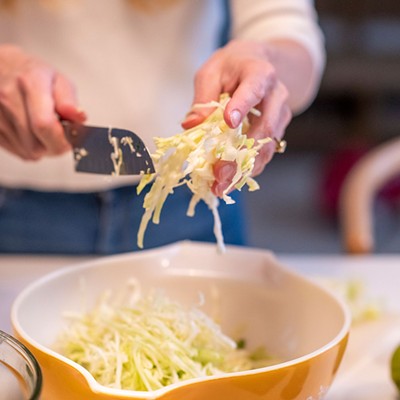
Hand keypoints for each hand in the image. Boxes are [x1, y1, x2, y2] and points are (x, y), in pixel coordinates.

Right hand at [0, 45, 85, 159]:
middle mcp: (8, 98)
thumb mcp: (58, 80)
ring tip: (44, 130)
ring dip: (43, 149)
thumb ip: (70, 102)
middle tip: (60, 134)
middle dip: (55, 146)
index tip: (71, 138)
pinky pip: (18, 152)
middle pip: (36, 145)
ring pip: (28, 152)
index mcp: (30, 83)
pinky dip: (29, 149)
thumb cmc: (34, 75)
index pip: (45, 125)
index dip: (62, 140)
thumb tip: (79, 118)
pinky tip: (31, 133)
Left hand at [182, 39, 291, 196]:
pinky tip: (230, 182)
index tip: (228, 123)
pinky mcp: (276, 132)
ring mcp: (280, 116)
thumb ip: (203, 97)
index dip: (242, 106)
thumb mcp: (211, 72)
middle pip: (265, 128)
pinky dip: (247, 169)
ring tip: (221, 187)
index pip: (254, 89)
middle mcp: (276, 96)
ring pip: (267, 147)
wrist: (259, 65)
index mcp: (260, 74)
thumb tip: (190, 125)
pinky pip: (265, 153)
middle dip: (241, 154)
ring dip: (245, 169)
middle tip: (219, 174)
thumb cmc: (232, 67)